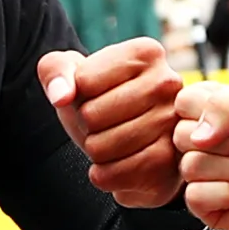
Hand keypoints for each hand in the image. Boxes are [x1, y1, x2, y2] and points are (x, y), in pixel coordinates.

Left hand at [40, 39, 183, 207]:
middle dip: (86, 125)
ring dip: (94, 151)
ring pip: (100, 148)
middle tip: (104, 123)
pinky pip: (114, 175)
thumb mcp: (74, 75)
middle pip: (91, 115)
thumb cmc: (102, 99)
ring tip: (112, 142)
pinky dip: (104, 175)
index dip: (77, 94)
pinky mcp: (170, 163)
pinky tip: (117, 165)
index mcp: (146, 53)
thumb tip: (61, 96)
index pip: (83, 81)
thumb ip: (55, 71)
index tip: (97, 94)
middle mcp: (169, 84)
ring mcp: (173, 125)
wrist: (136, 139)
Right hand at [172, 83, 228, 229]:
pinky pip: (195, 195)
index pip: (183, 102)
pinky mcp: (203, 203)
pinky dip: (224, 193)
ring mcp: (200, 173)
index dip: (209, 111)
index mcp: (210, 112)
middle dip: (223, 142)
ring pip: (190, 166)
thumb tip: (197, 135)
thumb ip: (223, 102)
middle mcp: (201, 142)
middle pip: (181, 135)